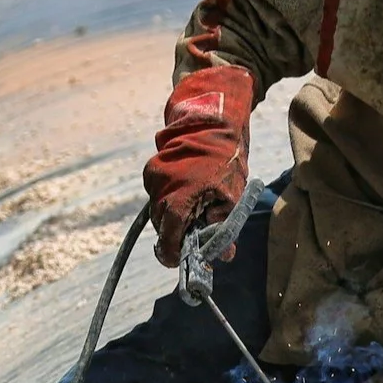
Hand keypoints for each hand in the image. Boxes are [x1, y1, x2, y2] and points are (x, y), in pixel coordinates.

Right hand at [144, 65, 254, 265]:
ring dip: (173, 217)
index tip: (177, 262)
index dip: (171, 254)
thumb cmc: (224, 159)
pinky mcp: (151, 169)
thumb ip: (224, 227)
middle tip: (193, 239)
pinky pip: (156, 194)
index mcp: (179, 199)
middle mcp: (160, 190)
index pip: (168, 238)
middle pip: (162, 226)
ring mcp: (153, 179)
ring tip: (193, 210)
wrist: (209, 120)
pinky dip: (168, 199)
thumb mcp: (231, 196)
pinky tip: (186, 192)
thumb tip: (224, 256)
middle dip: (175, 235)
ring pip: (158, 211)